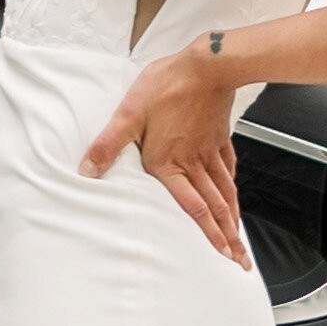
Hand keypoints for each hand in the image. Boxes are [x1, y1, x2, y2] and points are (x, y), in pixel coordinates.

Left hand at [81, 41, 249, 266]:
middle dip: (228, 238)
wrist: (206, 64)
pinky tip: (232, 193)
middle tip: (240, 261)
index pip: (193, 208)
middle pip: (215, 208)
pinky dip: (232, 186)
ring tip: (239, 239)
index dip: (208, 235)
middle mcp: (194, 163)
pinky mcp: (218, 137)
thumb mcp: (129, 114)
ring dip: (232, 218)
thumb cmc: (168, 86)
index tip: (222, 257)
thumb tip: (87, 171)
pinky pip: (228, 168)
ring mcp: (209, 151)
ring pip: (225, 192)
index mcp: (171, 163)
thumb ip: (108, 145)